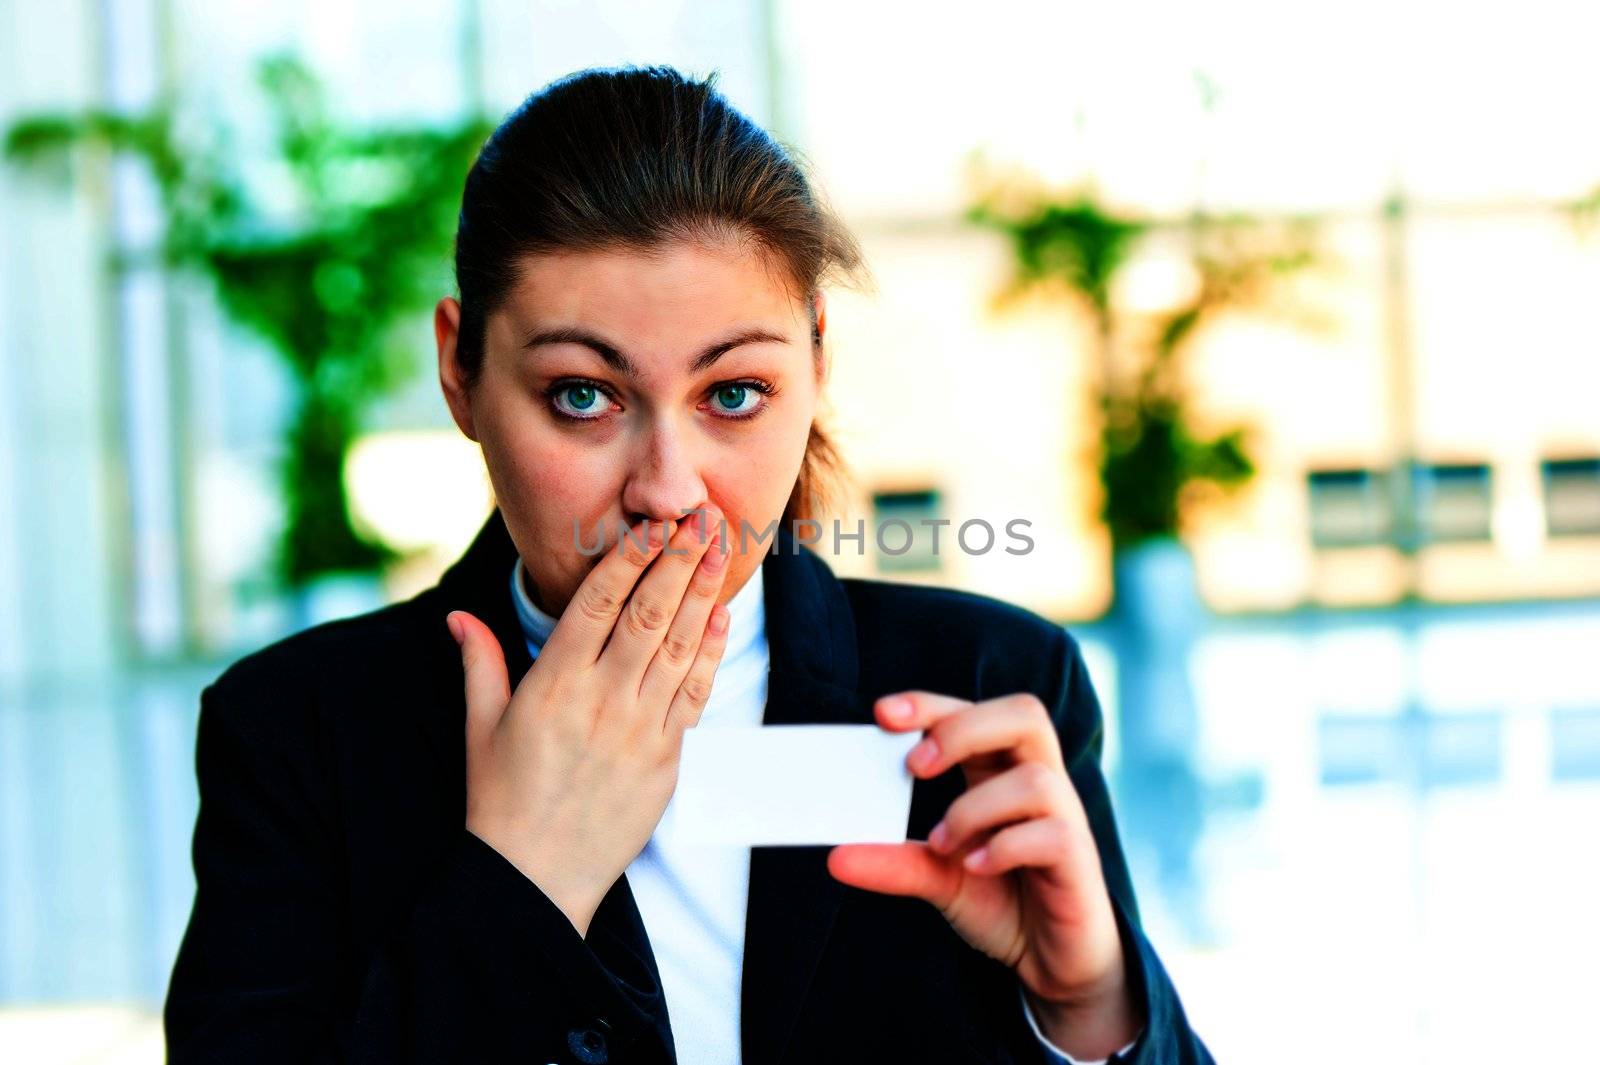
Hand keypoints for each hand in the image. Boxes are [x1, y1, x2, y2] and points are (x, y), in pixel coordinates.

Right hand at [447, 505, 731, 936]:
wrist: (535, 878)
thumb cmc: (501, 799)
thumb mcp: (480, 726)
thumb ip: (480, 662)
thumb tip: (458, 616)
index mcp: (553, 684)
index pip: (598, 603)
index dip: (630, 558)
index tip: (653, 523)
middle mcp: (601, 699)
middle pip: (649, 614)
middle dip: (678, 560)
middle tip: (703, 517)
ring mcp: (640, 729)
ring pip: (679, 647)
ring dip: (703, 594)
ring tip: (720, 551)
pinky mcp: (667, 759)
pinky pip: (696, 694)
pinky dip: (711, 652)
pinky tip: (722, 617)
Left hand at [826, 691, 1140, 1059]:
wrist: (1052, 961)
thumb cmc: (1003, 899)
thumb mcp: (939, 877)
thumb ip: (895, 863)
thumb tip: (836, 858)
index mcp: (1002, 770)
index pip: (974, 712)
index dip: (932, 704)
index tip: (883, 714)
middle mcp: (1039, 782)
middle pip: (1023, 715)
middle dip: (963, 729)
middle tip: (914, 768)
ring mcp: (1064, 818)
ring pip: (1035, 780)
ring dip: (975, 807)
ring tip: (943, 844)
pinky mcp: (1078, 860)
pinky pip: (1053, 834)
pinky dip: (1005, 846)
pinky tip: (975, 867)